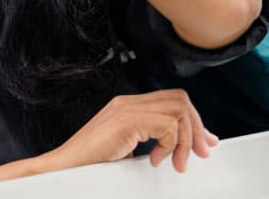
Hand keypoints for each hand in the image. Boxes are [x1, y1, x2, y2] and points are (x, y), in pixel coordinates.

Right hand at [44, 90, 217, 173]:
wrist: (65, 169)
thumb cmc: (90, 165)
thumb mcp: (126, 150)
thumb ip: (148, 141)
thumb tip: (177, 149)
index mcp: (128, 106)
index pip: (172, 100)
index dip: (194, 121)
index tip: (204, 143)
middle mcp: (128, 102)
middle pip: (180, 99)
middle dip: (197, 127)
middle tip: (201, 153)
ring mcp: (126, 109)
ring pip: (178, 111)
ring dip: (185, 139)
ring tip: (176, 162)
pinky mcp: (126, 121)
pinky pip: (167, 125)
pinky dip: (170, 145)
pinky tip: (156, 161)